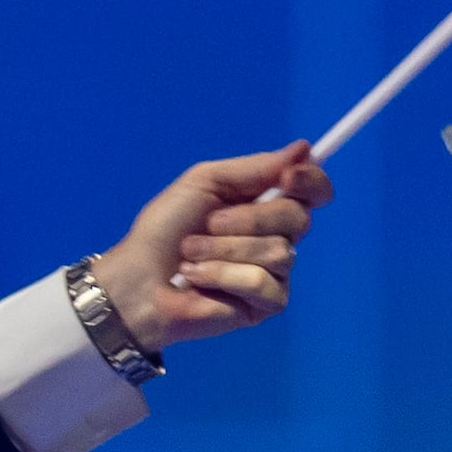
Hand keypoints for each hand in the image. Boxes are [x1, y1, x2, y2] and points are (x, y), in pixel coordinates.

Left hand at [89, 144, 329, 349]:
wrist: (138, 277)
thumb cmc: (165, 229)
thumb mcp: (205, 182)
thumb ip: (255, 167)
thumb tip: (304, 148)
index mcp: (266, 203)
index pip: (313, 191)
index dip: (311, 181)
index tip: (289, 177)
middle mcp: (278, 236)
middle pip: (298, 218)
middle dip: (249, 218)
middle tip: (210, 223)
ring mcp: (276, 272)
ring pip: (280, 252)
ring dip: (226, 249)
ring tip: (192, 255)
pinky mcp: (267, 304)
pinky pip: (263, 283)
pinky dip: (224, 276)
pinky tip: (198, 279)